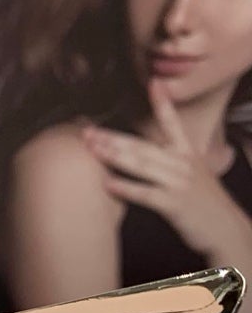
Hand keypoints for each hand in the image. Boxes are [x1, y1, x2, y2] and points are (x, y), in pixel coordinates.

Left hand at [81, 82, 251, 266]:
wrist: (225, 229)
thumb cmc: (203, 205)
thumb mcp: (192, 176)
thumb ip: (171, 163)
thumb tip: (145, 157)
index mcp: (187, 154)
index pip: (172, 124)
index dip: (162, 103)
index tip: (152, 82)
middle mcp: (183, 164)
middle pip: (143, 146)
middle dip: (113, 138)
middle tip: (87, 132)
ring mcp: (180, 183)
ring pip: (142, 165)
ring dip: (114, 156)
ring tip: (91, 150)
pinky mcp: (175, 204)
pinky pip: (146, 194)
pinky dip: (126, 188)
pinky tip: (107, 184)